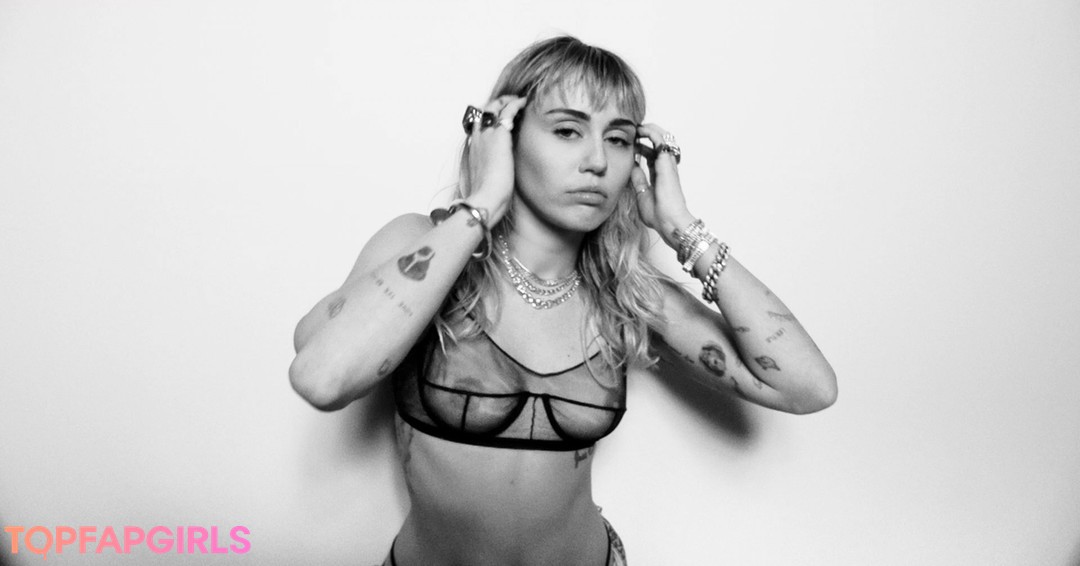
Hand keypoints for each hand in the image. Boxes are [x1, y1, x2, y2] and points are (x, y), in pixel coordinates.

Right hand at [464, 95, 527, 224]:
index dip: (489, 119)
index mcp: (473, 148)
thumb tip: (496, 174)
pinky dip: (516, 104)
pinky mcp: (499, 134)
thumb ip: (489, 171)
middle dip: (496, 104)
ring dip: (506, 101)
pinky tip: (525, 102)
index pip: (478, 126)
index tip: (499, 118)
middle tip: (509, 103)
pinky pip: (508, 110)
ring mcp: (486, 134)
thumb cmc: (486, 195)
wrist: (486, 197)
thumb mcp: (485, 180)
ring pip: (494, 107)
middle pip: (483, 112)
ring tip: (518, 100)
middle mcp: (477, 138)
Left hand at [630, 123, 694, 249]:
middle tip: (632, 130)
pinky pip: (661, 140)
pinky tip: (640, 129)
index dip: (641, 147)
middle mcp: (665, 167)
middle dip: (645, 134)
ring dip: (649, 129)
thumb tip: (631, 167)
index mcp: (659, 176)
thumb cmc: (658, 215)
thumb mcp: (642, 195)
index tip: (630, 143)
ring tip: (636, 126)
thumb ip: (638, 181)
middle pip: (658, 144)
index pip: (651, 156)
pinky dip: (652, 132)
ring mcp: (667, 164)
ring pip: (662, 138)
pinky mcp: (667, 162)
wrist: (669, 221)